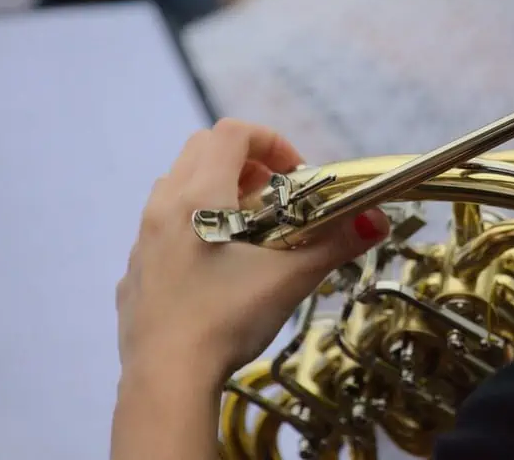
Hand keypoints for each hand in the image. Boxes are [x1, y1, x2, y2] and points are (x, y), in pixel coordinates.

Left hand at [116, 119, 388, 384]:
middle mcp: (163, 206)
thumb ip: (336, 243)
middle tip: (276, 199)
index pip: (232, 132)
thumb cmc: (227, 318)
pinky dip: (193, 226)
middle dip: (246, 163)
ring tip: (249, 231)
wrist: (165, 380)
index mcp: (198, 195)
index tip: (297, 175)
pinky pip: (163, 228)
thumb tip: (379, 220)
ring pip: (177, 186)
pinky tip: (216, 270)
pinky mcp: (134, 272)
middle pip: (202, 149)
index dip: (271, 141)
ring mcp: (142, 239)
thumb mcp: (290, 279)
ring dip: (217, 190)